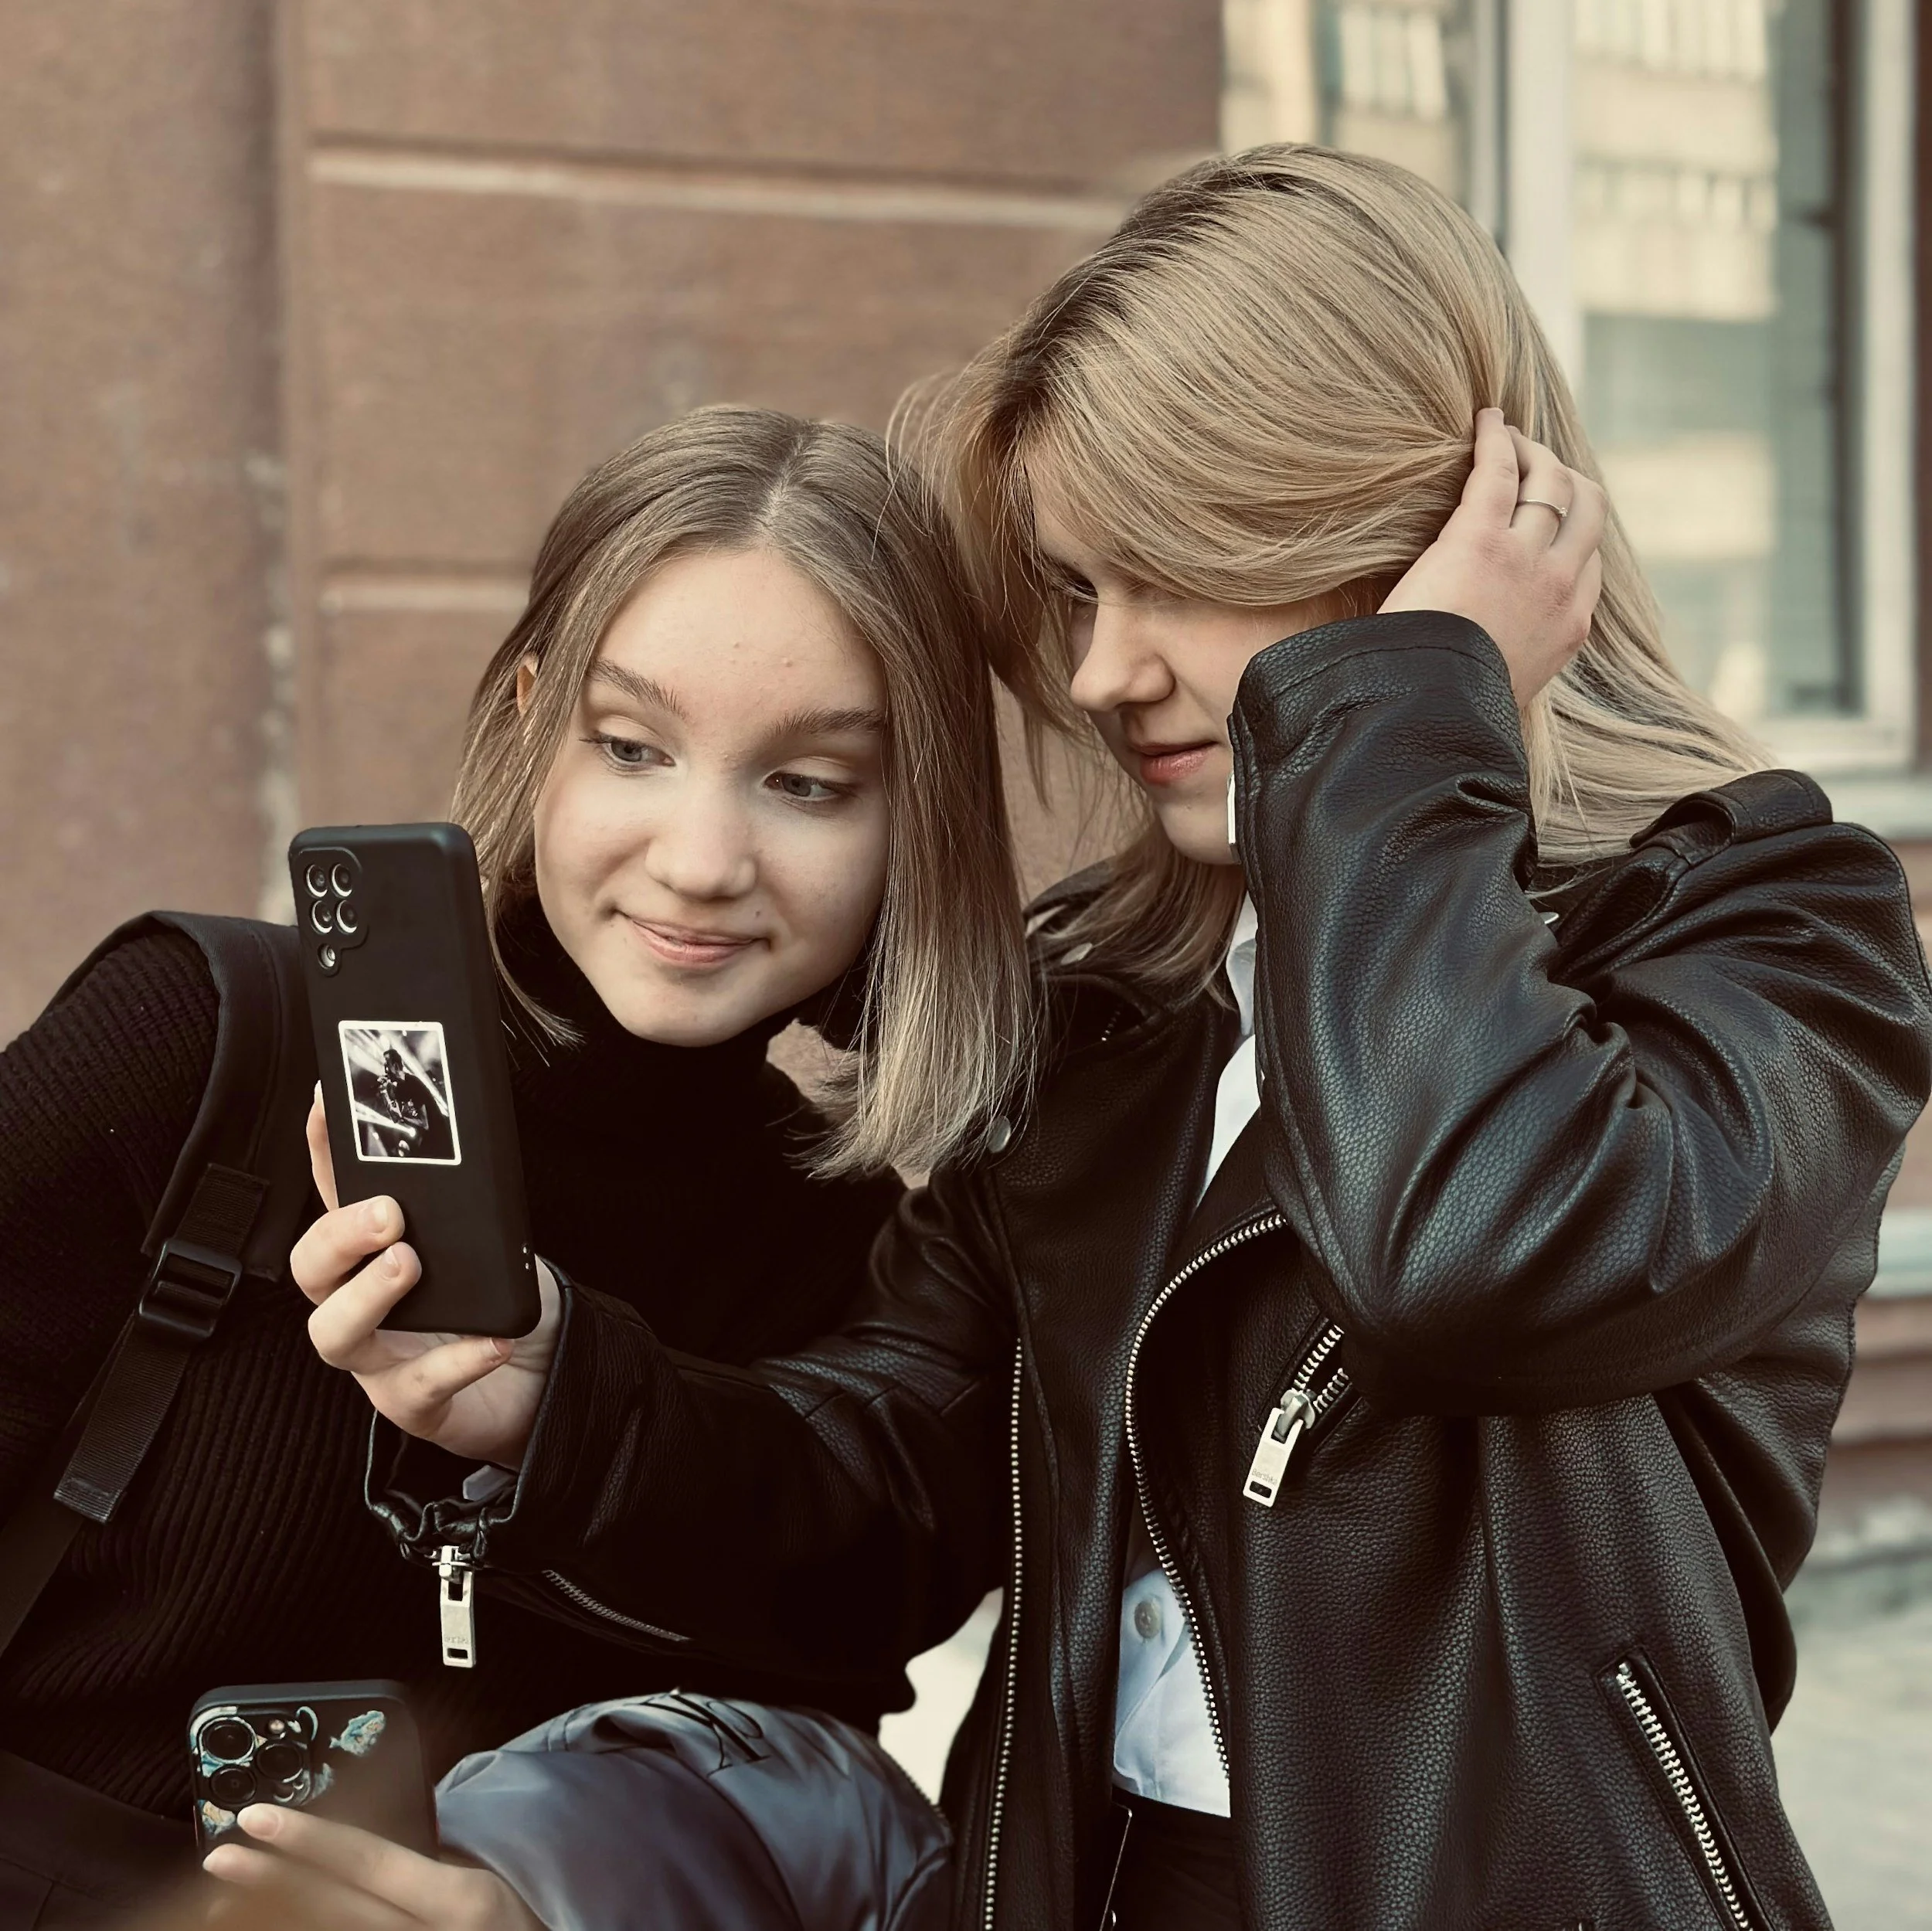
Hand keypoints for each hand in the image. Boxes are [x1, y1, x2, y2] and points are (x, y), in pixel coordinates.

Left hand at [203, 1804, 541, 1928]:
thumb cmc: (520, 1926)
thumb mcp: (485, 1885)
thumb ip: (431, 1868)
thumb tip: (359, 1848)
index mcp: (462, 1901)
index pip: (370, 1862)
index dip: (309, 1838)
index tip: (259, 1818)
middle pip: (336, 1909)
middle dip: (272, 1880)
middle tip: (221, 1856)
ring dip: (271, 1922)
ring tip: (221, 1905)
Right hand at [292, 1094, 558, 1465]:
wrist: (545, 1381)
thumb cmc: (503, 1306)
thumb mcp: (490, 1243)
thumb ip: (469, 1207)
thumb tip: (470, 1143)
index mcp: (373, 1255)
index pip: (333, 1194)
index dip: (321, 1149)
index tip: (327, 1101)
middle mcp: (362, 1305)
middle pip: (311, 1270)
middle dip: (339, 1235)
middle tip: (387, 1212)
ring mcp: (381, 1360)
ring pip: (335, 1334)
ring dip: (367, 1295)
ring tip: (409, 1264)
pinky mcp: (415, 1407)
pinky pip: (417, 1389)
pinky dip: (453, 1362)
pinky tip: (489, 1342)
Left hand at [1380, 407, 1606, 705]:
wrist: (1428, 715)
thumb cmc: (1449, 709)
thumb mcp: (1504, 691)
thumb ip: (1515, 662)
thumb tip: (1499, 666)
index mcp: (1569, 628)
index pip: (1589, 562)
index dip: (1570, 530)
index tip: (1546, 516)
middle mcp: (1560, 587)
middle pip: (1586, 507)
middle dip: (1565, 477)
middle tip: (1533, 463)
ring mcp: (1526, 560)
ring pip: (1552, 481)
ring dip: (1533, 452)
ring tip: (1507, 438)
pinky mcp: (1481, 538)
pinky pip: (1499, 471)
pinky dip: (1497, 438)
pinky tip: (1486, 419)